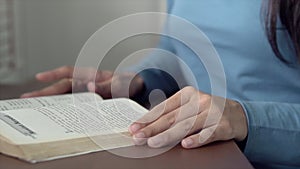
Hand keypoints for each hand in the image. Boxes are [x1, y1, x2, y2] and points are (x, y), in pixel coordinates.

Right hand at [21, 66, 144, 98]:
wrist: (141, 87)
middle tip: (28, 99)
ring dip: (54, 100)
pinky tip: (59, 113)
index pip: (69, 73)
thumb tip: (88, 86)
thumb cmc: (131, 82)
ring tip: (38, 107)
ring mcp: (90, 92)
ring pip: (68, 95)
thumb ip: (106, 85)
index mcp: (92, 75)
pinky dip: (68, 108)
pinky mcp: (94, 100)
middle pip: (63, 86)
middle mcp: (88, 83)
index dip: (53, 74)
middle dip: (46, 92)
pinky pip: (78, 104)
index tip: (39, 77)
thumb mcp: (120, 82)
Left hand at [129, 86, 247, 148]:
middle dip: (152, 129)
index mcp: (188, 95)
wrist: (238, 114)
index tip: (134, 128)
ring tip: (154, 143)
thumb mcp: (190, 106)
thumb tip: (147, 124)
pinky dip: (196, 139)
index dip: (148, 119)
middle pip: (172, 117)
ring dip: (168, 136)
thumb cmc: (208, 111)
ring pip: (187, 126)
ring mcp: (212, 113)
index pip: (164, 108)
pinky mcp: (224, 125)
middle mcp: (199, 101)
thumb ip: (173, 112)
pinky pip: (208, 133)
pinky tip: (185, 144)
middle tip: (138, 137)